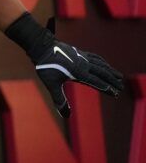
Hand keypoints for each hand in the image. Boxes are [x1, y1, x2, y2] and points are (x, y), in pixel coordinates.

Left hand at [5, 13, 124, 117]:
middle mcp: (83, 64)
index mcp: (78, 72)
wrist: (41, 47)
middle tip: (121, 87)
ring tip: (119, 76)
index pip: (96, 82)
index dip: (106, 88)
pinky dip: (102, 61)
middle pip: (102, 73)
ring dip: (110, 70)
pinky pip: (95, 57)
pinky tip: (105, 63)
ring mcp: (82, 57)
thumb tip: (65, 115)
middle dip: (112, 80)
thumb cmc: (46, 66)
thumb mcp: (51, 84)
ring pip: (100, 64)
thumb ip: (60, 99)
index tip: (115, 93)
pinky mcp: (79, 52)